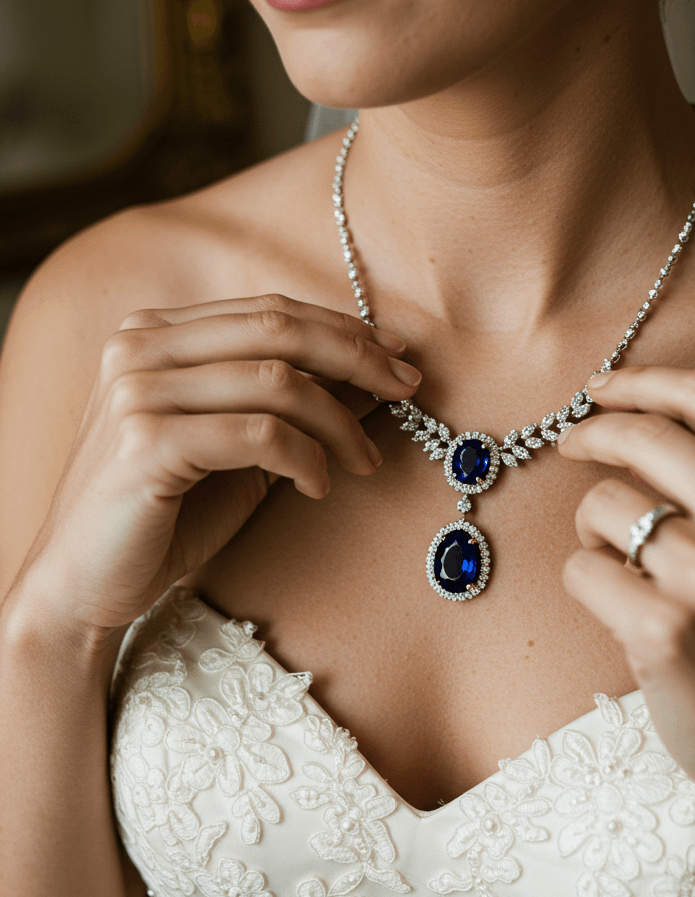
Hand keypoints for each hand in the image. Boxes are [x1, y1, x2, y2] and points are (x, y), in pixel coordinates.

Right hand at [22, 294, 418, 635]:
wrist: (85, 584)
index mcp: (155, 335)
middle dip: (357, 358)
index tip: (397, 357)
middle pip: (278, 329)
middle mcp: (139, 349)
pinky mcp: (146, 442)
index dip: (343, 330)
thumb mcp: (238, 452)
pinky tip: (317, 486)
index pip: (269, 311)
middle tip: (407, 389)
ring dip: (339, 422)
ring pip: (275, 381)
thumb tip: (370, 376)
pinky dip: (304, 459)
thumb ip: (289, 408)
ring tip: (363, 462)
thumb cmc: (164, 519)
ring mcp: (138, 392)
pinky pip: (257, 434)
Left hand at [558, 364, 694, 835]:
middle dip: (592, 433)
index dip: (640, 382)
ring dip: (597, 532)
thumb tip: (644, 416)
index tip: (601, 390)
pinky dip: (587, 586)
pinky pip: (581, 570)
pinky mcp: (663, 630)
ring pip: (601, 506)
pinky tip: (622, 612)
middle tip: (570, 444)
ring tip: (628, 569)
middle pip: (644, 436)